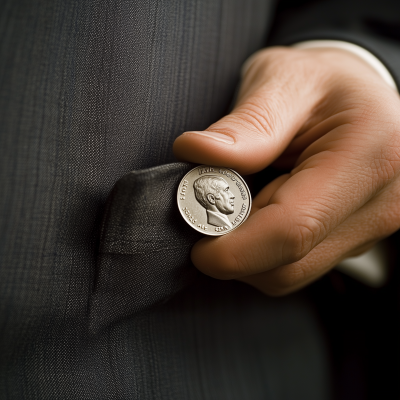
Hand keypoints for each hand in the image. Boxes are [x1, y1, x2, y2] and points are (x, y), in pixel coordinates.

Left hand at [173, 46, 399, 294]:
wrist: (356, 95)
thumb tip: (195, 153)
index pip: (291, 229)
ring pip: (291, 272)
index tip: (195, 242)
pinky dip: (267, 250)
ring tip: (242, 202)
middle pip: (288, 264)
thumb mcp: (283, 81)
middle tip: (210, 211)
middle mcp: (381, 201)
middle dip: (235, 250)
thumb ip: (245, 124)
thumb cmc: (321, 82)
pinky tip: (264, 210)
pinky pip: (300, 264)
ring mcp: (373, 226)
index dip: (233, 248)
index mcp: (367, 155)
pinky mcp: (357, 238)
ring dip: (249, 250)